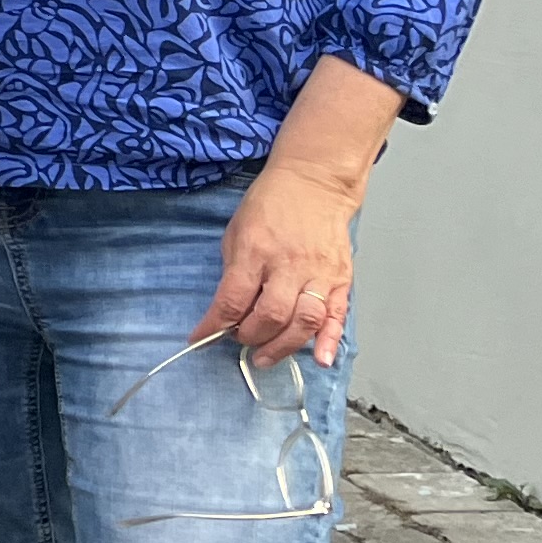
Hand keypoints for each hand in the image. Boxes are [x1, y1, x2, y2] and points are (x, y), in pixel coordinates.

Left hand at [190, 151, 362, 368]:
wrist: (314, 184)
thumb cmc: (270, 205)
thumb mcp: (236, 231)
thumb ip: (235, 271)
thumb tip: (230, 309)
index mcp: (255, 251)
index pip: (232, 298)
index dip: (213, 325)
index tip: (200, 339)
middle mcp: (289, 265)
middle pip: (271, 315)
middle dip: (250, 336)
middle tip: (240, 341)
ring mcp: (319, 273)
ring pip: (304, 321)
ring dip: (283, 346)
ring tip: (265, 358)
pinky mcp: (341, 279)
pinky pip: (337, 315)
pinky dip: (330, 341)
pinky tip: (321, 359)